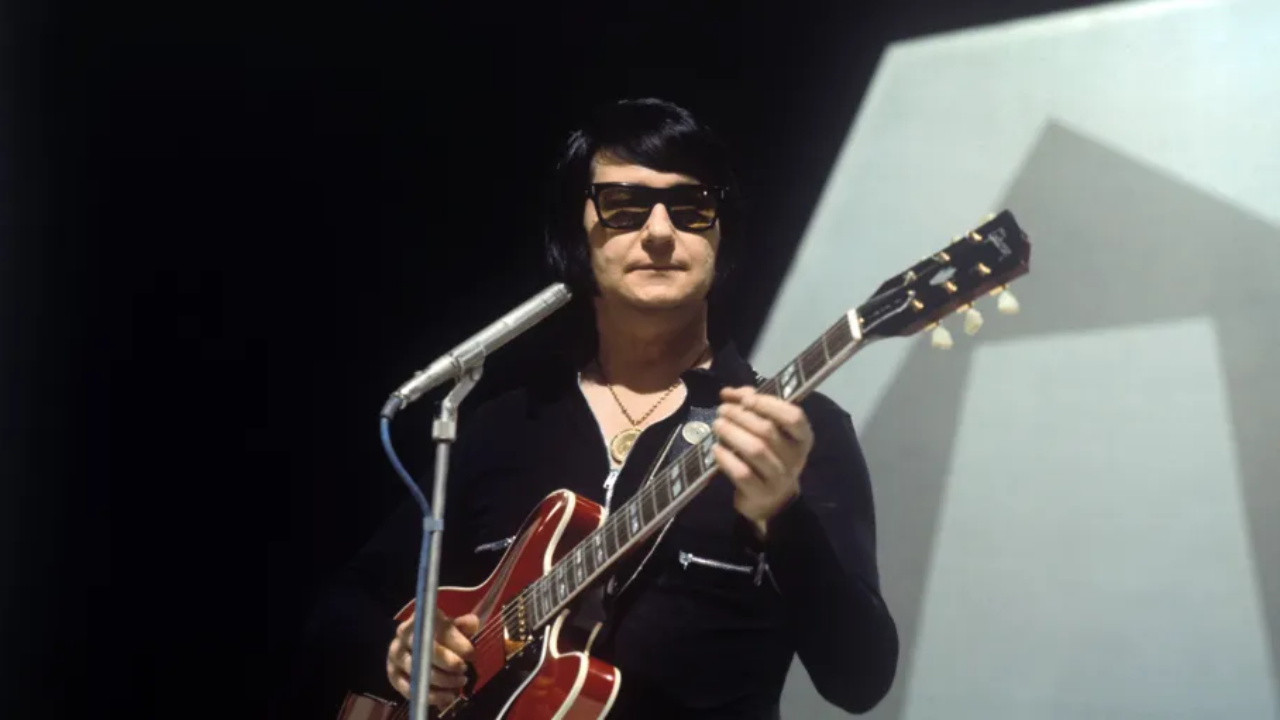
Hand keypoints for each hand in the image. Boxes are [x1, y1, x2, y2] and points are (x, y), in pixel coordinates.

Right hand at [386, 607, 479, 708]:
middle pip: (425, 649)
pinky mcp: (393, 676)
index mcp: (421, 617)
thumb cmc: (438, 635)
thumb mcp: (452, 626)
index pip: (438, 627)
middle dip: (449, 663)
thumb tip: (473, 624)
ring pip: (419, 672)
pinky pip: (412, 690)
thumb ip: (464, 625)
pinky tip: (447, 697)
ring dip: (443, 681)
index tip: (472, 654)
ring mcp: (396, 656)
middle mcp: (403, 634)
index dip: (456, 642)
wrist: (411, 646)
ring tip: (459, 683)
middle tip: (464, 670)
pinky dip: (432, 696)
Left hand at [712, 386, 813, 537]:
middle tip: (722, 410)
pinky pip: (742, 473)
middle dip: (741, 416)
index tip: (746, 399)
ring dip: (732, 433)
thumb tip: (728, 392)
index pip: (793, 416)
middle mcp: (795, 458)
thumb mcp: (769, 430)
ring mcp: (779, 478)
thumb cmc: (769, 456)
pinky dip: (726, 458)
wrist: (772, 500)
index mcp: (802, 438)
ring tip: (717, 425)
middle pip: (768, 431)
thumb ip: (752, 406)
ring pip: (755, 450)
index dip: (769, 404)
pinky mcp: (761, 493)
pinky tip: (716, 448)